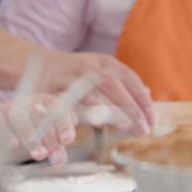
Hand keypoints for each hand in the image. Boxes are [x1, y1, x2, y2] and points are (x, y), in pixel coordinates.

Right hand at [0, 94, 77, 166]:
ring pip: (20, 118)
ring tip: (39, 154)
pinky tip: (13, 145)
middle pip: (40, 114)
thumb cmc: (27, 137)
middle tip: (51, 153)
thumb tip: (60, 159)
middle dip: (48, 135)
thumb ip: (55, 149)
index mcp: (46, 104)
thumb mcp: (44, 142)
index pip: (58, 108)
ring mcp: (9, 107)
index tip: (67, 140)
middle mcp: (28, 102)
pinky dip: (5, 134)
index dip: (64, 123)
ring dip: (30, 136)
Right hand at [38, 50, 154, 134]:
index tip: (153, 120)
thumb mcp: (101, 75)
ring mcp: (71, 74)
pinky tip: (96, 123)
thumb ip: (122, 88)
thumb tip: (148, 100)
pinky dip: (84, 110)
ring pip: (93, 90)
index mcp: (106, 62)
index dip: (143, 100)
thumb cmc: (76, 77)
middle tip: (143, 129)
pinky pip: (70, 99)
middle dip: (131, 107)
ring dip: (109, 109)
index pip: (130, 79)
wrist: (38, 67)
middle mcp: (90, 65)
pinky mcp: (53, 86)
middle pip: (114, 84)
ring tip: (124, 126)